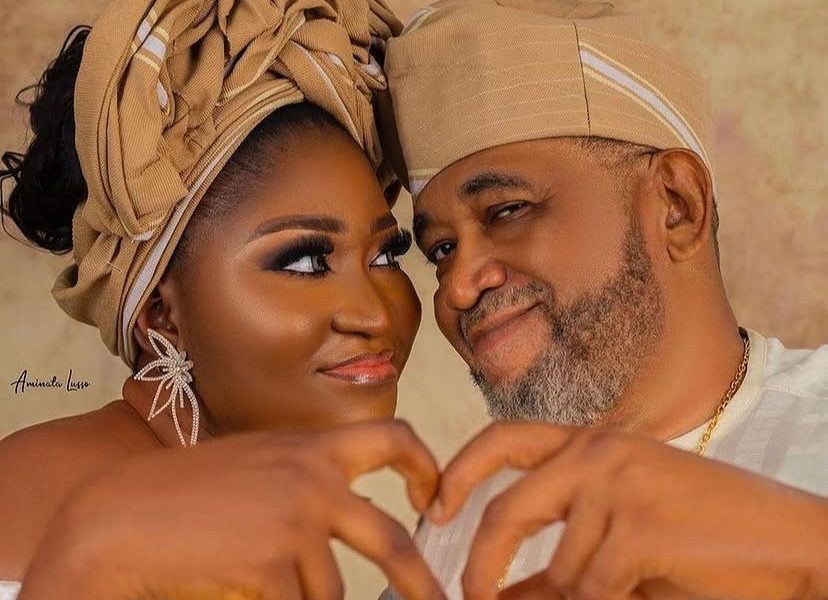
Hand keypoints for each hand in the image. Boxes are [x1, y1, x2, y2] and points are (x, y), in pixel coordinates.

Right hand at [19, 420, 446, 599]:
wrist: (117, 522)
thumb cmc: (179, 495)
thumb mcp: (253, 465)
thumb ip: (300, 480)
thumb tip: (338, 518)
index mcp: (310, 447)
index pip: (393, 436)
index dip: (425, 465)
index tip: (430, 499)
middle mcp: (314, 480)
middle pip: (393, 541)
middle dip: (420, 581)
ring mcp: (297, 523)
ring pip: (330, 591)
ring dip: (300, 599)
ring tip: (248, 578)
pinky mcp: (275, 566)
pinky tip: (237, 590)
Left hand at [429, 422, 827, 599]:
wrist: (791, 544)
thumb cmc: (705, 538)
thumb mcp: (621, 538)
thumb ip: (561, 556)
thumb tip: (499, 595)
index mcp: (591, 444)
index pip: (504, 438)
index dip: (460, 470)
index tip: (436, 508)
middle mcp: (597, 452)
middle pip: (507, 509)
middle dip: (482, 562)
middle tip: (472, 597)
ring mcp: (617, 485)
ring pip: (559, 569)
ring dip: (582, 597)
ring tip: (632, 583)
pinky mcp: (637, 526)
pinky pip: (591, 588)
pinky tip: (651, 585)